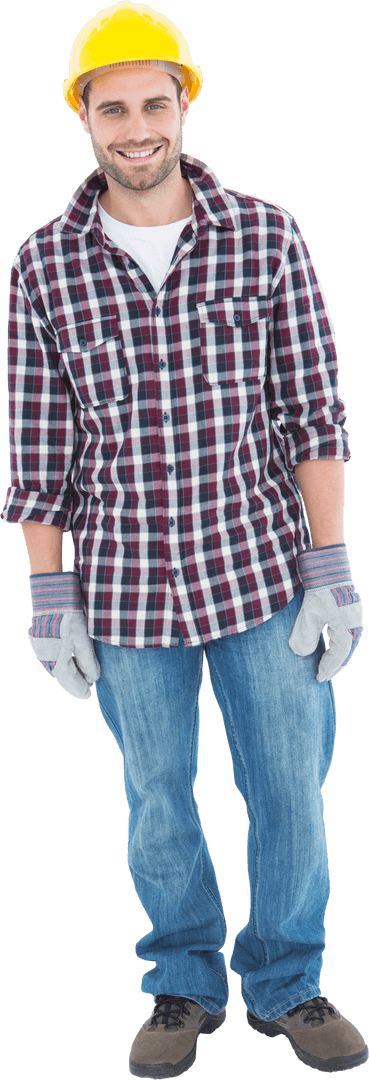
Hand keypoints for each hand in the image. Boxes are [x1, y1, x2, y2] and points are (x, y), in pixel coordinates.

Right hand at [28, 609, 100, 699]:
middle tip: (87, 684)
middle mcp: (45, 659)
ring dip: (67, 671)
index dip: (82, 690)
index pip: (71, 685)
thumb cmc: (69, 619)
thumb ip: (88, 663)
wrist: (52, 596)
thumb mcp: (84, 642)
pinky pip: (49, 656)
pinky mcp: (37, 639)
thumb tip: (92, 679)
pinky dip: (60, 659)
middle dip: (74, 681)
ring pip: (55, 667)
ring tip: (79, 671)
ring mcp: (39, 648)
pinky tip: (67, 655)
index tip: (89, 694)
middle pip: (62, 677)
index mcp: (57, 663)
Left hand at [288, 544, 362, 680]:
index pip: (338, 657)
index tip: (318, 678)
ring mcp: (355, 618)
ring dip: (339, 656)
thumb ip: (305, 637)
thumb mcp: (308, 616)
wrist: (329, 570)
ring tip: (329, 664)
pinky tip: (332, 645)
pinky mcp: (352, 612)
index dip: (328, 669)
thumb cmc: (320, 593)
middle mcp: (355, 627)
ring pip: (349, 644)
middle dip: (335, 666)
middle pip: (346, 653)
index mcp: (347, 631)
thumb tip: (301, 653)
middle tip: (324, 675)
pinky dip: (341, 644)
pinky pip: (349, 634)